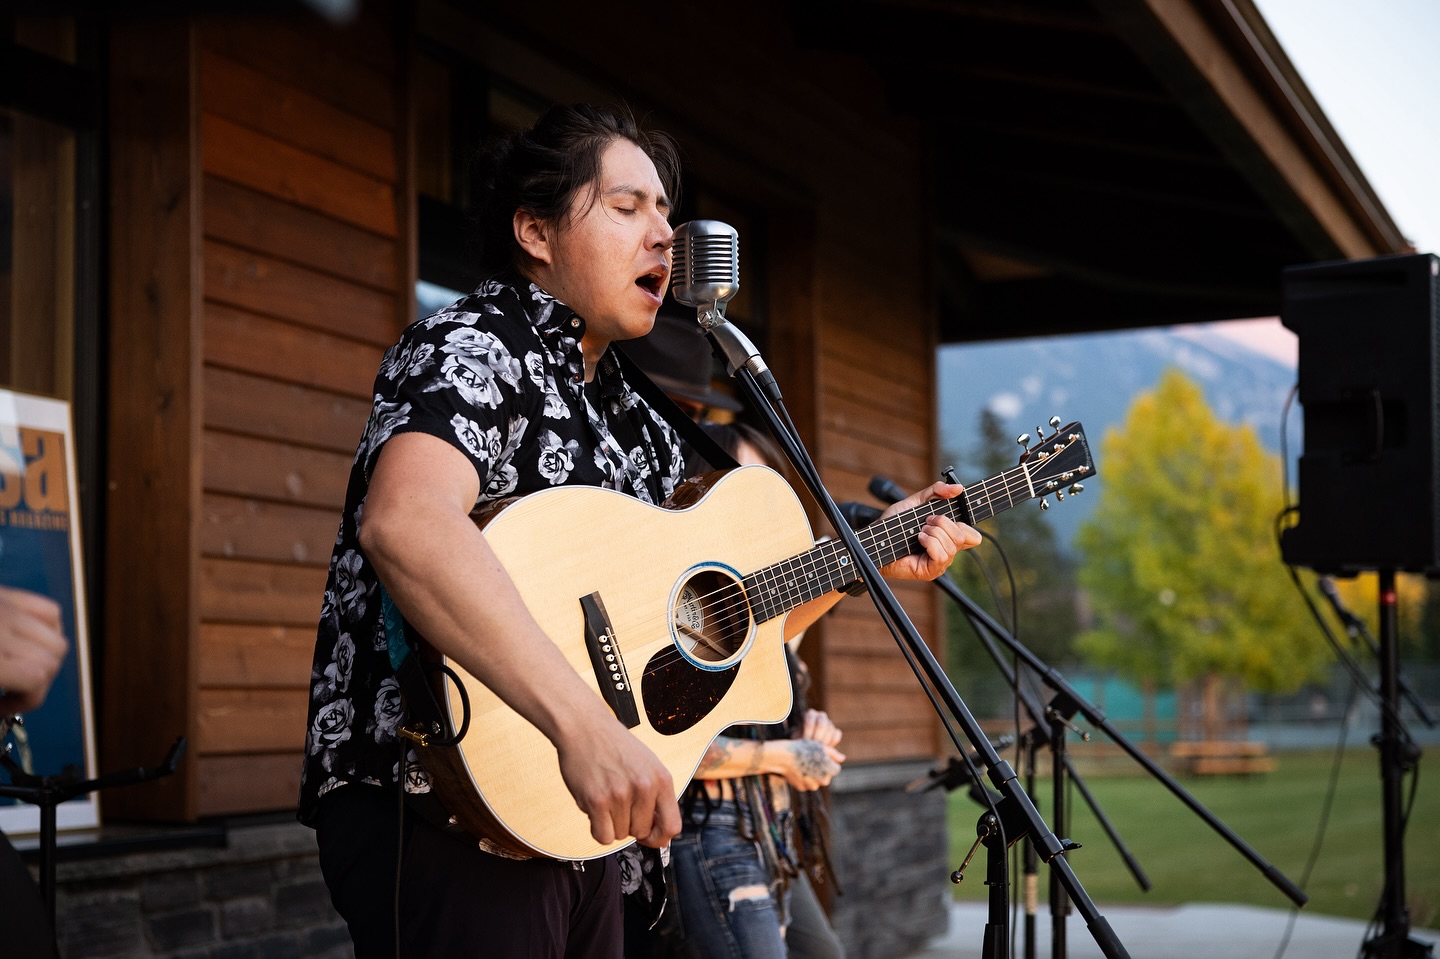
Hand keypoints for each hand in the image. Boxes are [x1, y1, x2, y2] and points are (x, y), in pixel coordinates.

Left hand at [0, 586, 68, 714]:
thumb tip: (7, 707)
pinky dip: (49, 629)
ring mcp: (7, 608)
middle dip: (36, 684)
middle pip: (51, 662)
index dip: (27, 701)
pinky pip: (50, 612)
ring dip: (45, 659)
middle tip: (11, 690)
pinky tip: (28, 641)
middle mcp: (2, 629)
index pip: (37, 677)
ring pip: (58, 640)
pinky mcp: (7, 595)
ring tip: (20, 666)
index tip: (4, 707)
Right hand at [555, 717, 680, 848]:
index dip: (659, 838)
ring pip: (620, 835)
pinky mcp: (597, 800)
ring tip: (606, 797)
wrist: (585, 727)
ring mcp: (620, 794)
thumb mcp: (648, 765)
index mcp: (661, 779)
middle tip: (618, 803)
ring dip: (611, 823)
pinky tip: (596, 808)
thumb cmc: (615, 746)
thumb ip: (657, 797)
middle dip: (629, 824)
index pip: (672, 826)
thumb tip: (661, 836)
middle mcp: (644, 787)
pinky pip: (602, 836)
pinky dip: (597, 828)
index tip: (650, 837)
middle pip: (642, 833)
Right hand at [774, 733, 845, 791]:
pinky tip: (798, 769)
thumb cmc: (803, 748)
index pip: (835, 769)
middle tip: (811, 759)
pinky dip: (803, 778)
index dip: (829, 761)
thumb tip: (842, 758)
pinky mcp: (802, 788)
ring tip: (804, 764)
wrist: (784, 756)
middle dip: (821, 769)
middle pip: (826, 776)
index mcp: (831, 770)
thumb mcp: (821, 746)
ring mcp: (812, 786)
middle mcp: (823, 781)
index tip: (820, 756)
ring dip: (812, 774)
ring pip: (816, 781)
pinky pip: (806, 783)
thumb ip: (834, 754)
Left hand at [800, 708, 842, 748]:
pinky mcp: (836, 731)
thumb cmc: (800, 741)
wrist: (807, 745)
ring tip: (819, 749)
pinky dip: (833, 742)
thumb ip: (801, 738)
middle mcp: (821, 716)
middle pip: (822, 724)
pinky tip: (827, 748)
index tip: (806, 741)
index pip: (811, 720)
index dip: (809, 731)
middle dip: (818, 736)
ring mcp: (829, 723)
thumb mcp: (798, 738)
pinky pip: (837, 735)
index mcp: (810, 715)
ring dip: (825, 740)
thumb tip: (803, 741)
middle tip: (814, 746)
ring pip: (830, 729)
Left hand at [878, 481, 980, 580]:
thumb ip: (936, 491)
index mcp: (947, 537)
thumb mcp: (916, 501)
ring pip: (952, 545)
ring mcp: (939, 563)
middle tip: (926, 521)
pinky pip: (941, 556)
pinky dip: (930, 543)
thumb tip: (958, 489)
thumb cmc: (894, 524)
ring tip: (919, 532)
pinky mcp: (930, 571)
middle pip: (962, 536)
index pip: (972, 536)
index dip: (966, 525)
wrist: (876, 539)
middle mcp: (947, 551)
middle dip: (943, 523)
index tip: (949, 515)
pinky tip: (919, 539)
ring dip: (933, 533)